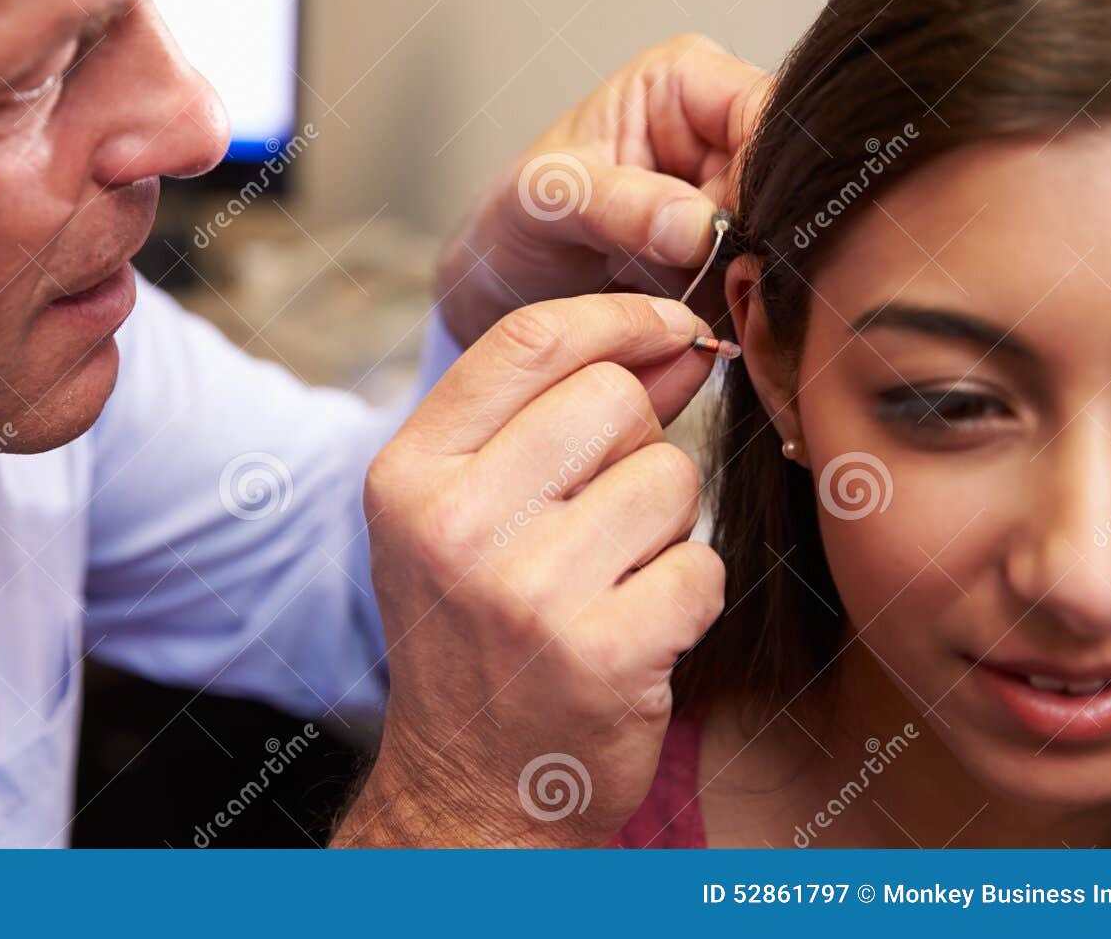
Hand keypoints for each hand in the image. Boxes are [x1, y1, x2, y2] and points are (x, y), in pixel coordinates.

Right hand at [331, 293, 725, 846]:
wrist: (471, 793)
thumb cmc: (476, 635)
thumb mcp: (469, 514)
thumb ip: (557, 416)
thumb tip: (677, 340)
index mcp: (409, 475)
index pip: (528, 340)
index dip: (619, 318)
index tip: (671, 328)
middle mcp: (454, 525)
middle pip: (613, 400)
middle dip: (638, 445)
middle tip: (605, 514)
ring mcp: (527, 592)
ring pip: (671, 481)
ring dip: (665, 528)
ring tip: (610, 581)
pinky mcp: (602, 654)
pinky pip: (702, 567)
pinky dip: (687, 596)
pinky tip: (636, 633)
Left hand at [435, 34, 768, 346]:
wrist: (503, 280)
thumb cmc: (517, 215)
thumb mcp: (548, 199)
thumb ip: (621, 205)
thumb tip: (700, 226)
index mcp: (685, 81)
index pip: (764, 113)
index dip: (761, 175)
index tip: (732, 235)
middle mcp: (722, 130)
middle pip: (786, 182)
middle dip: (755, 239)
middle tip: (709, 282)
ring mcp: (735, 195)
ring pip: (782, 240)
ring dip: (745, 283)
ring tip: (679, 299)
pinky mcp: (735, 254)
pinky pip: (763, 283)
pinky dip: (736, 309)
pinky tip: (695, 319)